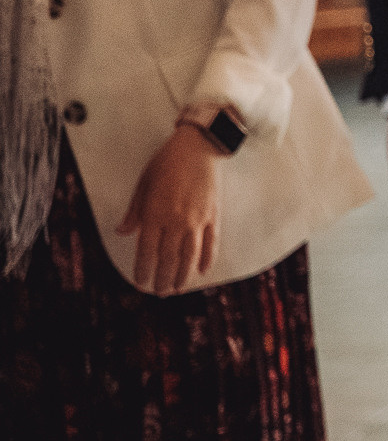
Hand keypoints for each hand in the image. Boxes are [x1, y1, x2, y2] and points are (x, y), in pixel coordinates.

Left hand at [119, 127, 222, 294]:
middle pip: (168, 258)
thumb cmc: (166, 163)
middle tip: (159, 292)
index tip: (140, 282)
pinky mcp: (213, 216)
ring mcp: (197, 220)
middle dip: (162, 278)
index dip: (143, 270)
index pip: (147, 251)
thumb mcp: (143, 185)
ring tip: (178, 288)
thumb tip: (122, 231)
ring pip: (190, 255)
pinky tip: (203, 270)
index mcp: (155, 214)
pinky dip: (207, 258)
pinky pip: (211, 242)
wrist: (198, 148)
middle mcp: (176, 221)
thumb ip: (134, 212)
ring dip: (183, 274)